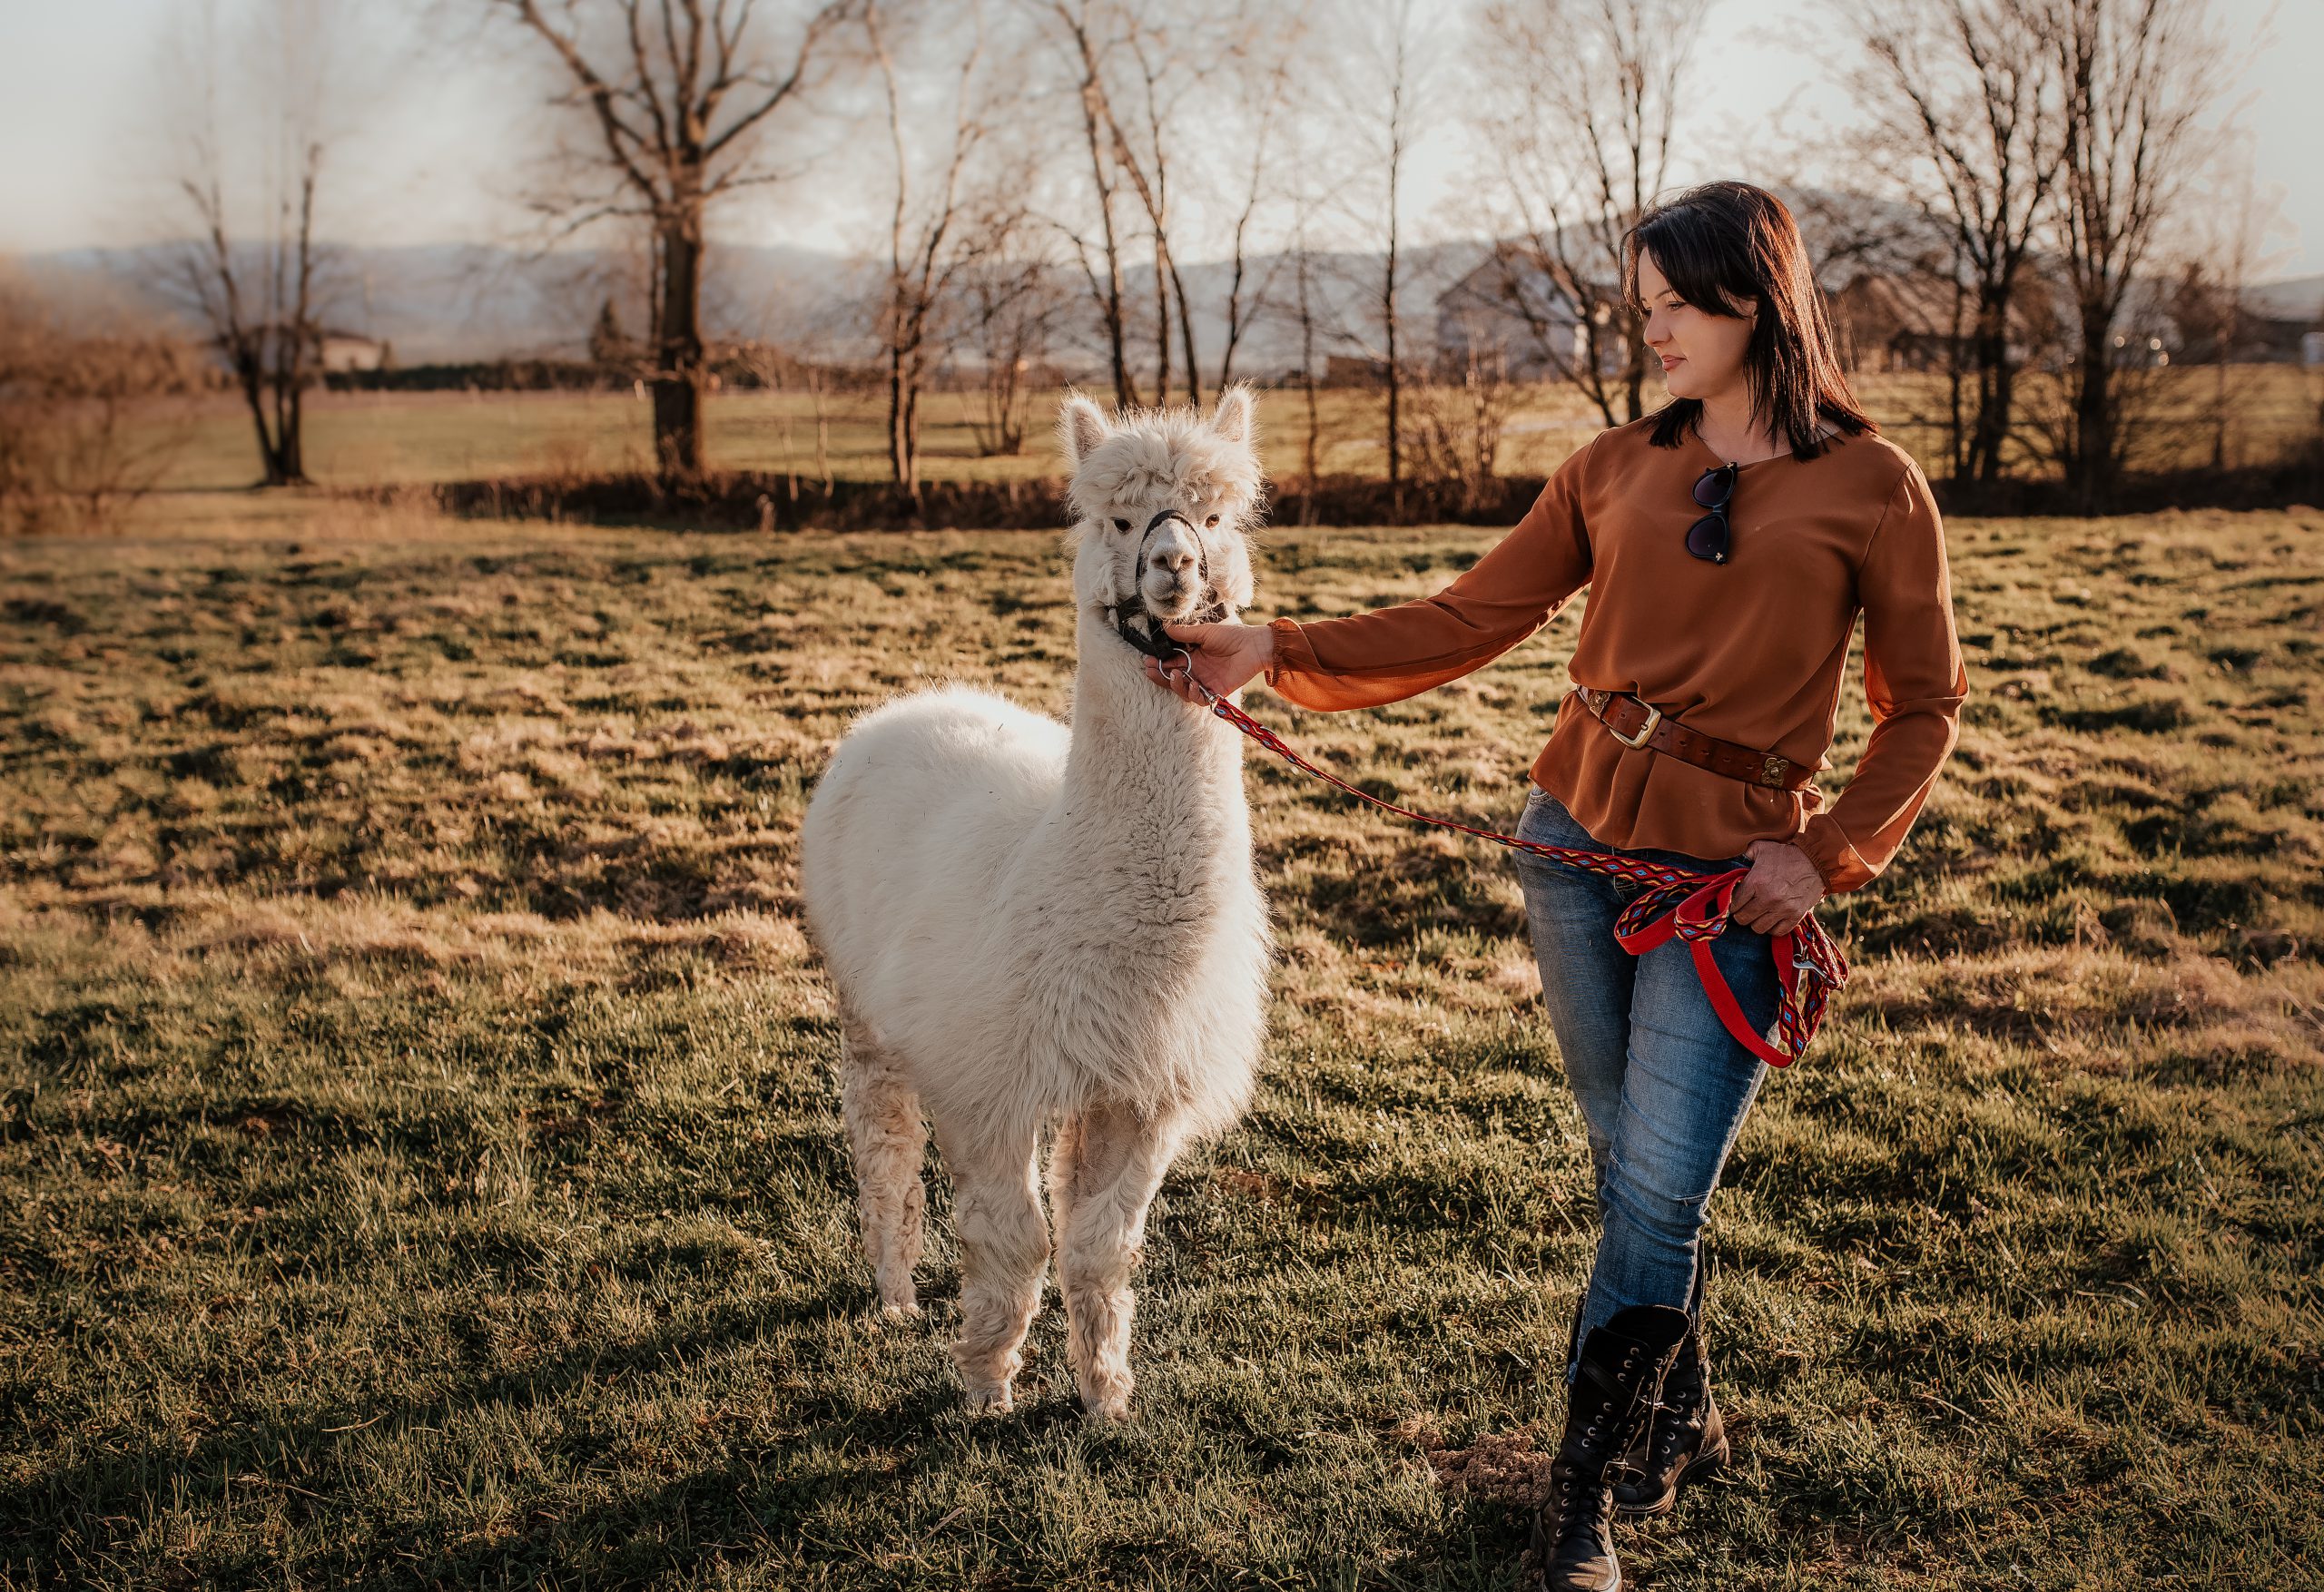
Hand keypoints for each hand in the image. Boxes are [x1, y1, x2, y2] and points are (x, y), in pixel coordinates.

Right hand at [1141, 619, 1274, 704]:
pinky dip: (1193, 694)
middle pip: (1173, 679)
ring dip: (1176, 685)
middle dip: (1160, 676)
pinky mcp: (1216, 691)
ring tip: (1175, 675)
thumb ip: (1185, 634)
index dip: (1158, 663)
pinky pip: (1200, 699)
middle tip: (1150, 670)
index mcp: (1193, 657)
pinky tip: (1192, 685)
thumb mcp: (1205, 632)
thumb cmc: (1233, 636)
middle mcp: (1197, 671)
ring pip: (1183, 690)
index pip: (1171, 663)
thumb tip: (1165, 628)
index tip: (1147, 660)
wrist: (1254, 645)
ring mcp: (1206, 682)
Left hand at [1727, 839, 1827, 935]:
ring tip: (1759, 914)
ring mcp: (1782, 909)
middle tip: (1746, 909)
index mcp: (1756, 881)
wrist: (1816, 860)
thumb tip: (1731, 861)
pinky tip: (1772, 919)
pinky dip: (1773, 928)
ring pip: (1758, 928)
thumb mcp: (1761, 848)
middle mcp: (1768, 897)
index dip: (1732, 904)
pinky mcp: (1796, 916)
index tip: (1736, 902)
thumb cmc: (1786, 854)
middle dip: (1742, 915)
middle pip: (1743, 919)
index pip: (1733, 904)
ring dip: (1756, 922)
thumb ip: (1743, 855)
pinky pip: (1777, 932)